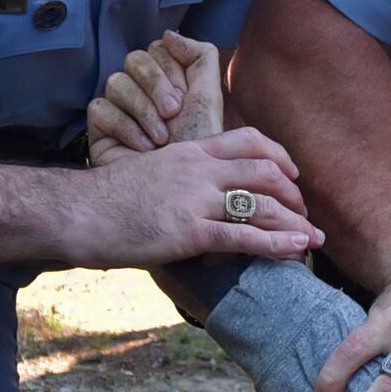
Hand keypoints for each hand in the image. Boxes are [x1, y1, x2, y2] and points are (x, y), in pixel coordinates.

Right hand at [66, 127, 320, 267]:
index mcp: (189, 152)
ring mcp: (196, 200)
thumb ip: (178, 178)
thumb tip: (193, 197)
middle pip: (265, 171)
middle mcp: (199, 170)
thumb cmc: (105, 199)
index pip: (247, 141)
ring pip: (262, 204)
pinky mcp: (190, 232)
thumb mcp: (149, 172)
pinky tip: (297, 250)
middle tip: (305, 213)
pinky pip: (244, 236)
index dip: (278, 155)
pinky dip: (277, 244)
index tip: (291, 173)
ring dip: (294, 222)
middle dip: (293, 194)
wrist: (77, 211)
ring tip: (313, 239)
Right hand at [89, 33, 224, 155]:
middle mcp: (142, 92)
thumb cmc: (197, 154)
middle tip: (173, 115)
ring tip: (160, 140)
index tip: (184, 102)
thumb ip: (200, 59)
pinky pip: (100, 107)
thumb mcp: (209, 101)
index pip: (158, 49)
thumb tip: (168, 34)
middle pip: (136, 59)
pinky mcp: (100, 130)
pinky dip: (124, 127)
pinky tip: (142, 149)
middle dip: (157, 87)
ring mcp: (119, 109)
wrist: (177, 198)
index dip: (171, 72)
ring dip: (143, 110)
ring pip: (116, 80)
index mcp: (169, 81)